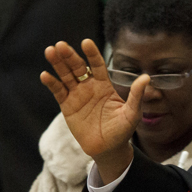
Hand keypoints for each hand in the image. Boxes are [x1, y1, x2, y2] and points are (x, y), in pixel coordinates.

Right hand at [41, 39, 149, 182]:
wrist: (108, 149)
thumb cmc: (122, 130)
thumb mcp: (132, 112)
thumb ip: (136, 95)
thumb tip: (146, 77)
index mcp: (104, 85)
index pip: (97, 65)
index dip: (92, 54)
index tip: (86, 42)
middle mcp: (89, 86)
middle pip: (78, 67)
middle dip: (70, 56)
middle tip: (61, 45)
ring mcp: (77, 95)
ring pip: (66, 75)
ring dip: (58, 64)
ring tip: (50, 51)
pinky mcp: (67, 106)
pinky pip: (58, 92)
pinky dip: (51, 83)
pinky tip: (45, 75)